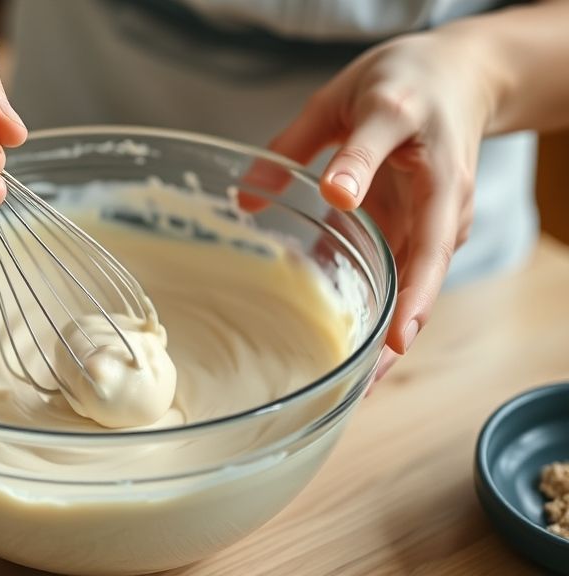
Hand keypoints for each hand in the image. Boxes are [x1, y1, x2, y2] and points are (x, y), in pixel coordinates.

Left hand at [269, 31, 496, 377]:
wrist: (463, 79)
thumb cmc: (401, 84)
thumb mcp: (342, 95)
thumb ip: (295, 143)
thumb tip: (246, 198)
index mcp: (408, 124)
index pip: (381, 142)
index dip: (359, 167)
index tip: (338, 194)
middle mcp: (439, 181)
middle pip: (429, 248)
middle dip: (409, 306)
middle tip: (380, 359)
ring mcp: (442, 213)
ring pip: (426, 277)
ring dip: (401, 329)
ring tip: (366, 384)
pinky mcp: (433, 233)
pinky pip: (414, 279)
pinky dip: (393, 319)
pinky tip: (365, 362)